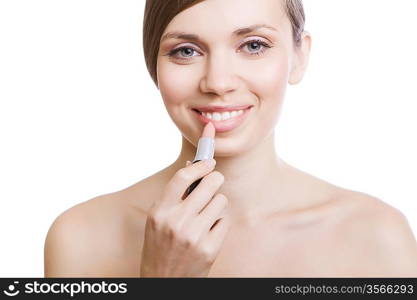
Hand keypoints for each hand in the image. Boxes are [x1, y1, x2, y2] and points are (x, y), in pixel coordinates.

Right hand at [140, 158, 229, 276]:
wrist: (163, 282)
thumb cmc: (160, 246)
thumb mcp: (158, 219)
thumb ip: (174, 195)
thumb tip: (192, 166)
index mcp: (160, 212)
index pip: (182, 177)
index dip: (199, 165)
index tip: (208, 162)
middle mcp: (176, 222)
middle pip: (209, 184)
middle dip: (215, 179)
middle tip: (214, 181)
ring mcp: (194, 236)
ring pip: (220, 201)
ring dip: (216, 203)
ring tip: (206, 214)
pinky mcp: (209, 248)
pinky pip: (224, 221)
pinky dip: (218, 223)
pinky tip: (208, 232)